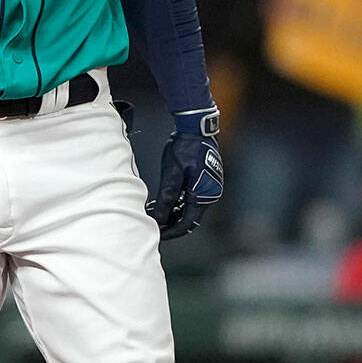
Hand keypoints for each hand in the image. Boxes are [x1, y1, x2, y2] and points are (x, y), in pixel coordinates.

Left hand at [148, 108, 224, 239]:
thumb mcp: (172, 174)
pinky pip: (189, 198)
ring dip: (171, 212)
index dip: (171, 231)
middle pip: (188, 218)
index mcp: (204, 195)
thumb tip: (159, 220)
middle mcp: (209, 194)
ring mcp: (208, 188)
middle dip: (169, 222)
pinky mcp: (204, 181)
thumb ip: (166, 198)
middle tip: (152, 222)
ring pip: (188, 208)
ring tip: (153, 210)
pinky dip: (176, 202)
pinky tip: (162, 201)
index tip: (157, 233)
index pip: (187, 223)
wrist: (195, 129)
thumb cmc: (185, 148)